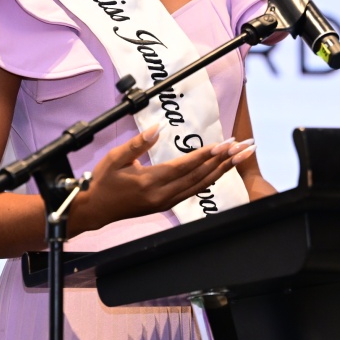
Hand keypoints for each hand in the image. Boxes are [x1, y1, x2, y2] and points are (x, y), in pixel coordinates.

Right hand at [70, 126, 253, 233]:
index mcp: (150, 181)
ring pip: (201, 184)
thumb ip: (137, 144)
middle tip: (244, 147)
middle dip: (224, 160)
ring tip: (241, 157)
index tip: (225, 143)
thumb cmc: (103, 182)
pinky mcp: (167, 204)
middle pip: (201, 176)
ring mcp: (167, 201)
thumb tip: (156, 129)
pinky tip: (221, 170)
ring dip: (223, 169)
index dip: (207, 154)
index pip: (185, 166)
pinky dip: (211, 179)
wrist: (95, 210)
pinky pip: (194, 190)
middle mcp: (163, 194)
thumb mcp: (114, 158)